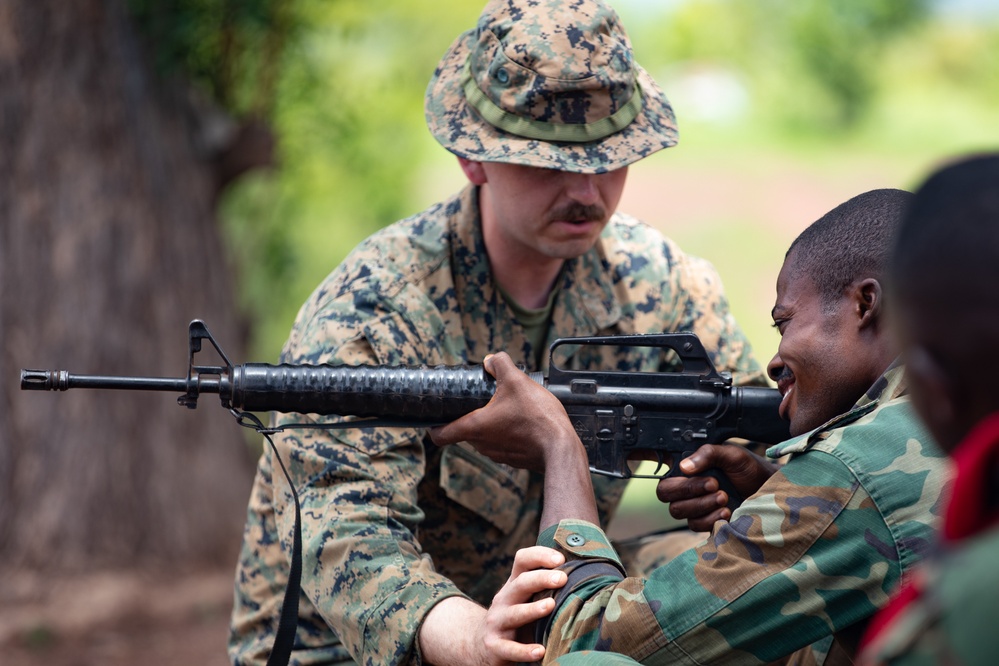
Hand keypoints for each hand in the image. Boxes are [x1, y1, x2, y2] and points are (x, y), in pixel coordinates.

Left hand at [429, 352, 579, 472]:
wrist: (562, 448)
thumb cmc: (537, 417)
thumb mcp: (516, 380)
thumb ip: (500, 365)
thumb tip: (491, 360)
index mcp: (475, 428)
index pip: (440, 435)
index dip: (433, 426)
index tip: (435, 417)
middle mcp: (482, 445)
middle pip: (466, 431)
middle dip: (472, 415)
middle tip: (484, 400)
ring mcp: (499, 455)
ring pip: (486, 438)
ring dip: (492, 424)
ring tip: (509, 408)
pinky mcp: (514, 459)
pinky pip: (504, 444)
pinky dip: (508, 433)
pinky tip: (524, 421)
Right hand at [479, 546, 566, 663]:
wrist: (484, 645)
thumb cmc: (517, 618)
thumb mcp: (527, 599)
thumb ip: (547, 588)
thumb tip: (588, 577)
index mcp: (514, 584)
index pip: (523, 560)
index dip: (540, 555)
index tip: (561, 558)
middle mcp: (504, 599)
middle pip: (521, 583)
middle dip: (541, 579)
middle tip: (562, 578)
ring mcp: (497, 622)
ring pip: (514, 613)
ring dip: (532, 609)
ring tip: (550, 606)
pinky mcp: (494, 646)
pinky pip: (509, 649)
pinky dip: (524, 651)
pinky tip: (540, 651)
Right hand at [656, 444, 777, 530]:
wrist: (770, 493)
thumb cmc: (750, 470)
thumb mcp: (732, 455)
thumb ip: (708, 454)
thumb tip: (684, 467)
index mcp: (688, 468)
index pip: (664, 474)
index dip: (673, 478)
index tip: (699, 475)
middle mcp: (686, 487)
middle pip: (665, 493)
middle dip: (689, 490)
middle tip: (715, 485)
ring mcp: (694, 506)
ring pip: (678, 511)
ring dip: (702, 505)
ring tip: (724, 498)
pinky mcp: (704, 523)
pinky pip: (694, 525)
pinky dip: (710, 519)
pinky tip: (727, 512)